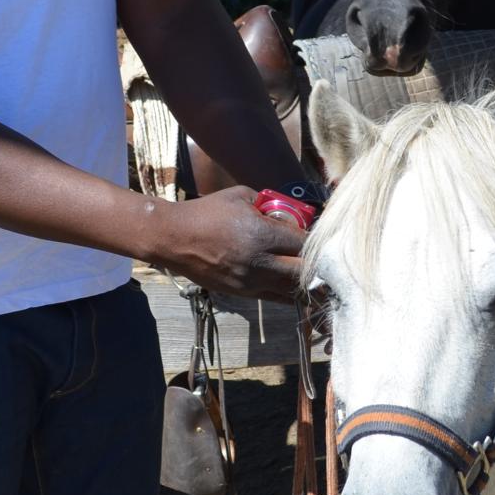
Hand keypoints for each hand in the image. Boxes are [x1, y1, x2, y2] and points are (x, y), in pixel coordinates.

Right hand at [154, 185, 305, 301]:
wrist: (173, 238)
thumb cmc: (207, 212)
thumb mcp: (242, 196)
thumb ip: (271, 204)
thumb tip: (294, 213)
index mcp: (261, 234)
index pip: (305, 244)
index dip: (317, 242)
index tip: (320, 237)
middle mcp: (259, 262)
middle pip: (304, 272)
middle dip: (315, 265)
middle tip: (320, 258)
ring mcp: (250, 281)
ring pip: (292, 290)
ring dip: (304, 281)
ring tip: (311, 273)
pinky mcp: (242, 293)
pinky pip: (275, 298)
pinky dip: (288, 292)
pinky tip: (294, 284)